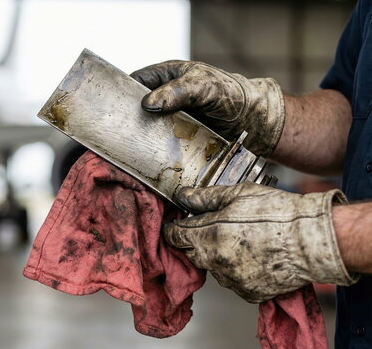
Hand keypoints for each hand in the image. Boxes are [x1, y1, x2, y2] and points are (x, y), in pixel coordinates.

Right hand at [131, 61, 284, 156]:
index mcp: (166, 77)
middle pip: (136, 109)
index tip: (110, 106)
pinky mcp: (176, 140)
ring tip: (126, 149)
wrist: (256, 123)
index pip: (134, 82)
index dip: (121, 92)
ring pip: (145, 129)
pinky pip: (159, 146)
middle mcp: (164, 99)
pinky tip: (144, 160)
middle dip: (127, 120)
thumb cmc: (232, 94)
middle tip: (116, 132)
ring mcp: (170, 121)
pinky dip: (152, 153)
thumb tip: (148, 104)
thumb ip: (177, 91)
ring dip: (138, 139)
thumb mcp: (204, 87)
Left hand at [164, 182, 357, 302]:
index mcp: (208, 235)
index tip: (182, 223)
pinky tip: (254, 256)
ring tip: (243, 240)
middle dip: (197, 241)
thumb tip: (183, 195)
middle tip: (217, 228)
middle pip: (192, 253)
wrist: (313, 240)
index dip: (176, 227)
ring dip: (219, 256)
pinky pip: (234, 281)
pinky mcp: (248, 292)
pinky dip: (239, 271)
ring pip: (213, 268)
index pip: (174, 236)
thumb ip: (205, 197)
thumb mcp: (239, 194)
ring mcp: (231, 279)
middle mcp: (215, 261)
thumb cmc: (277, 212)